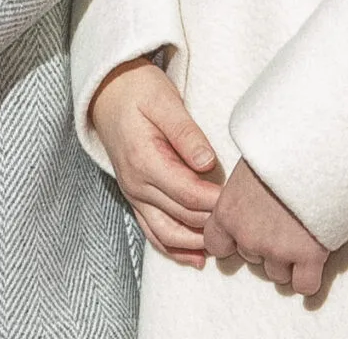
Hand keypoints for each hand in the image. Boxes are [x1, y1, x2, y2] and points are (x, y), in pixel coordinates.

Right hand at [89, 58, 223, 265]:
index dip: (216, 202)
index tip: (240, 200)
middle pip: (182, 217)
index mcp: (145, 160)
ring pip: (167, 233)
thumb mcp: (163, 100)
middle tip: (241, 222)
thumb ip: (186, 132)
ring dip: (196, 243)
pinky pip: (153, 232)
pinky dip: (174, 249)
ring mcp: (133, 194)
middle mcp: (137, 184)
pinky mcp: (134, 197)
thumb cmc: (137, 89)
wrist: (106, 91)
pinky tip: (196, 258)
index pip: (189, 194)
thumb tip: (207, 162)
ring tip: (224, 244)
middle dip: (212, 223)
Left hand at [203, 158, 329, 296]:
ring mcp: (278, 250)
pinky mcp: (308, 257)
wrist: (314, 149)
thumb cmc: (280, 149)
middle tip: (282, 220)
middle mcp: (248, 237)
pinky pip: (304, 285)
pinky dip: (309, 277)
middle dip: (266, 243)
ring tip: (300, 231)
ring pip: (278, 274)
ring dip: (289, 259)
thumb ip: (241, 194)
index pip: (216, 244)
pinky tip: (314, 259)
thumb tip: (244, 198)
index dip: (231, 239)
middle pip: (252, 257)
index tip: (245, 230)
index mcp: (228, 212)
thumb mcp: (247, 166)